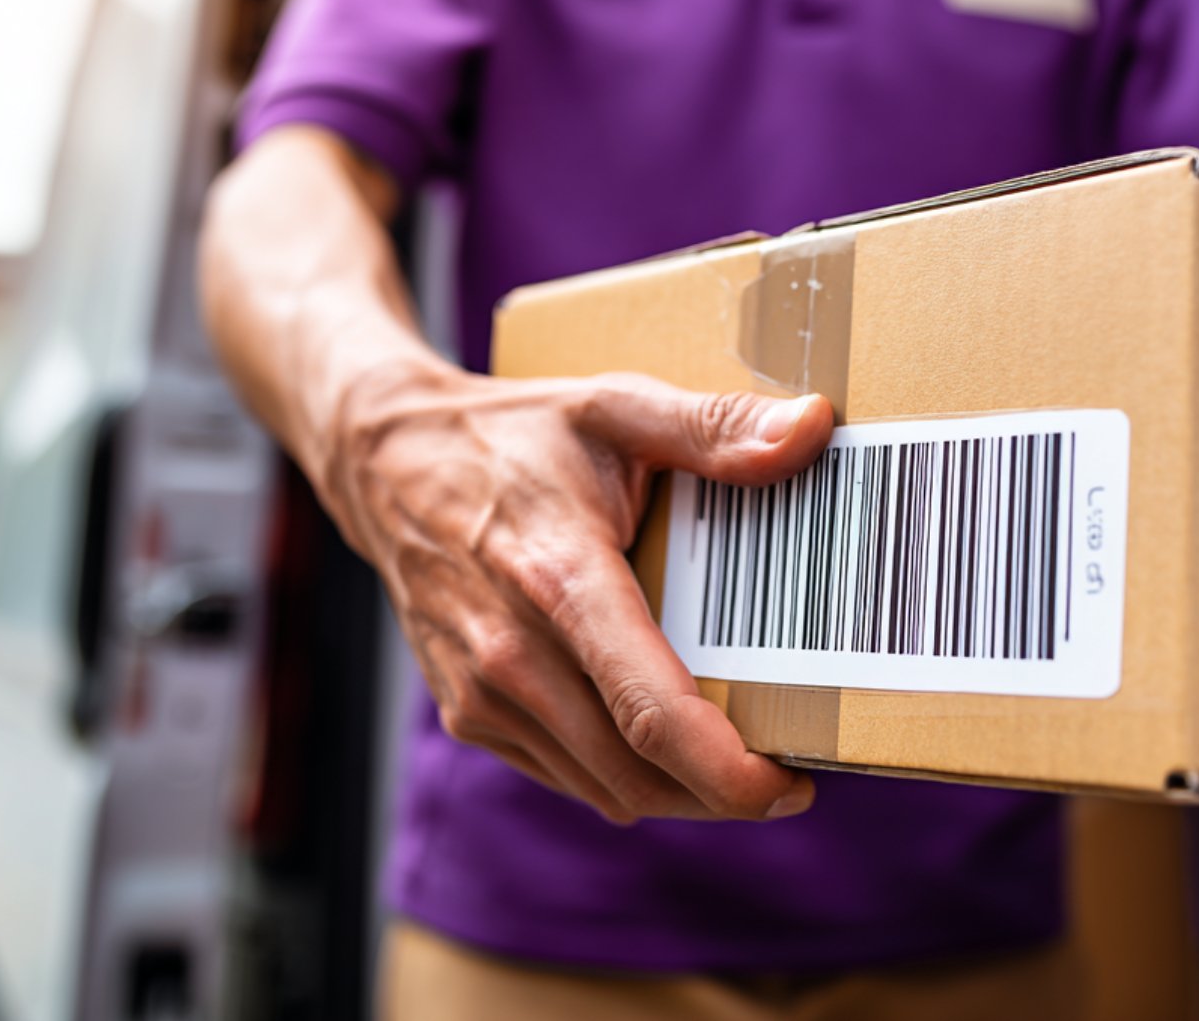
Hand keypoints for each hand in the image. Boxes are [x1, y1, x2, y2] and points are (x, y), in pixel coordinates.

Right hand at [317, 362, 832, 822]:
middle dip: (722, 792)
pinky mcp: (469, 713)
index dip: (728, 772)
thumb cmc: (510, 435)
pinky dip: (624, 774)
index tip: (791, 786)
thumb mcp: (615, 406)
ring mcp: (483, 693)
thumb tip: (812, 430)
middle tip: (789, 772)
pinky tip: (662, 737)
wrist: (386, 462)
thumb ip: (714, 428)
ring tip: (738, 757)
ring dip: (676, 791)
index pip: (651, 712)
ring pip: (603, 788)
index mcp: (560, 581)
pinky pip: (567, 774)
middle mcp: (513, 653)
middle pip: (638, 772)